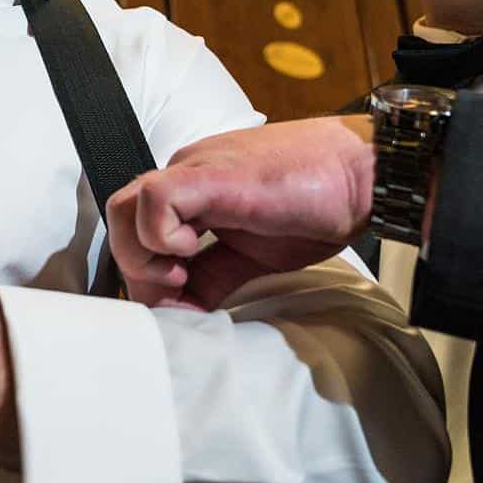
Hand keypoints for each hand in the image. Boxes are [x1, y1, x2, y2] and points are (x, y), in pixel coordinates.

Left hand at [107, 116, 378, 310]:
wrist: (363, 172)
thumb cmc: (318, 202)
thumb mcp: (252, 255)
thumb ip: (213, 279)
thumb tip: (184, 312)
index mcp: (193, 191)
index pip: (136, 228)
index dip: (144, 273)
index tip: (177, 302)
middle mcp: (186, 174)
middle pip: (119, 217)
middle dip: (136, 268)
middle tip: (174, 293)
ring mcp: (196, 170)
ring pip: (125, 206)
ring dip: (142, 253)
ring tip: (181, 274)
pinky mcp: (214, 175)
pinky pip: (157, 197)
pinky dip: (161, 235)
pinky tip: (193, 251)